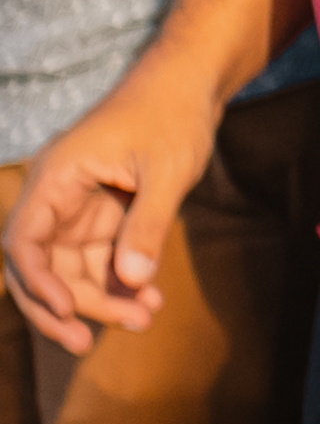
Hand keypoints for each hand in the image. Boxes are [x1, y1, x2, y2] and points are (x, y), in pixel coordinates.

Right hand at [1, 79, 216, 351]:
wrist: (192, 82)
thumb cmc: (174, 112)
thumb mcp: (168, 169)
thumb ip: (149, 224)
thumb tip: (132, 281)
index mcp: (56, 177)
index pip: (23, 241)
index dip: (36, 282)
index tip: (66, 310)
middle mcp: (58, 197)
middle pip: (42, 266)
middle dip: (65, 305)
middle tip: (91, 341)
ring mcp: (80, 209)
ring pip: (72, 270)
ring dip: (101, 298)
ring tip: (143, 319)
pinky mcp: (104, 216)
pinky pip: (101, 259)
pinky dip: (121, 281)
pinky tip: (150, 300)